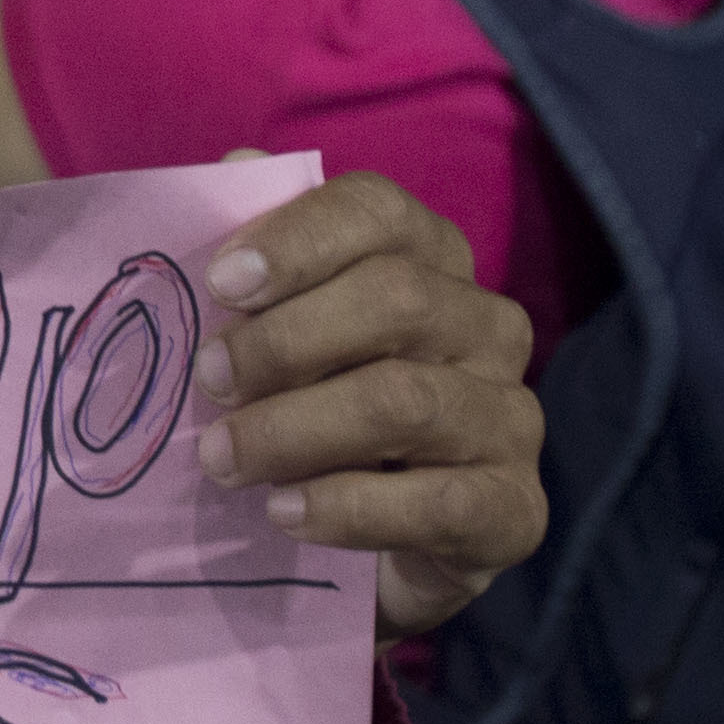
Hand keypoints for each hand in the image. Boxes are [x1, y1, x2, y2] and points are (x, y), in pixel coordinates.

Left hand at [190, 172, 547, 637]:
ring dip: (295, 428)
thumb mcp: (267, 334)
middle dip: (285, 340)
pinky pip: (438, 502)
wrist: (361, 555)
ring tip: (221, 458)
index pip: (378, 211)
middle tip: (208, 380)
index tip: (220, 282)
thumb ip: (253, 255)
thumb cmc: (305, 413)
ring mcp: (510, 418)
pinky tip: (284, 511)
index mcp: (428, 259)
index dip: (298, 237)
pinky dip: (346, 506)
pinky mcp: (515, 511)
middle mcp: (486, 326)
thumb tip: (237, 169)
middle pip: (396, 299)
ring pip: (407, 400)